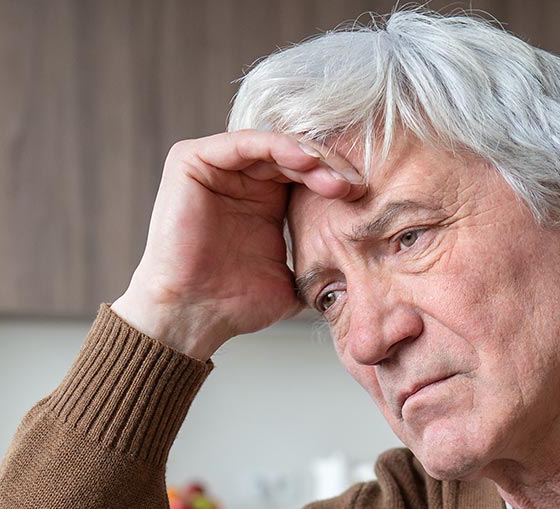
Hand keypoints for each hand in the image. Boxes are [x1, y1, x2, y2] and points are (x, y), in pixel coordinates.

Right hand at [112, 129, 366, 359]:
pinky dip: (278, 147)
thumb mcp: (293, 280)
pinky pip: (244, 142)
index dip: (337, 181)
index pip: (308, 174)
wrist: (192, 316)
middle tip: (357, 187)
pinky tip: (306, 162)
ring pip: (275, 144)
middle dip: (330, 167)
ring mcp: (216, 166)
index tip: (367, 198)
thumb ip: (321, 265)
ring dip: (311, 156)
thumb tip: (365, 271)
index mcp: (265, 200)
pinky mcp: (192, 160)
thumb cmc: (234, 303)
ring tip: (336, 179)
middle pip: (295, 154)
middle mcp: (241, 178)